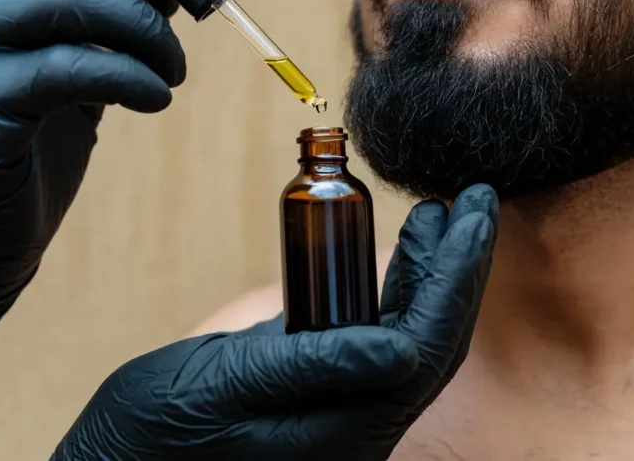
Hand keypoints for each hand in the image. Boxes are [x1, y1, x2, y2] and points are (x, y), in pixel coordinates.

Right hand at [51, 184, 498, 460]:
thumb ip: (317, 366)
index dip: (458, 274)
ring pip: (408, 334)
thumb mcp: (231, 386)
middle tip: (476, 199)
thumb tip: (404, 348)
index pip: (428, 341)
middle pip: (432, 336)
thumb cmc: (158, 433)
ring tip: (437, 215)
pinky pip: (373, 336)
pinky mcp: (317, 390)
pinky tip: (392, 256)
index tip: (474, 210)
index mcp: (351, 428)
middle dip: (459, 267)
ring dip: (427, 273)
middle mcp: (359, 423)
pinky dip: (388, 291)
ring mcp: (341, 409)